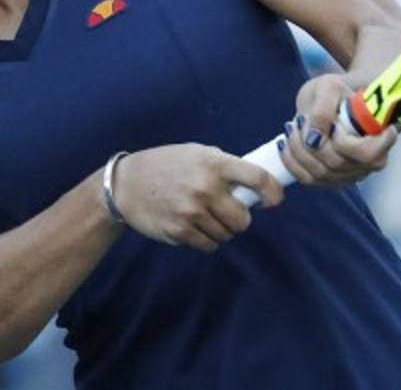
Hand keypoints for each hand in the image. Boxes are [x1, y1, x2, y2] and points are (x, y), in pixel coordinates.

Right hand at [111, 144, 283, 251]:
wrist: (126, 184)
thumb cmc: (166, 165)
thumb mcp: (197, 153)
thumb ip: (224, 166)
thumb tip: (255, 184)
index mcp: (215, 163)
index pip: (258, 178)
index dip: (273, 192)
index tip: (274, 200)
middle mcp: (206, 188)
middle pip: (243, 219)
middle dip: (239, 218)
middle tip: (228, 211)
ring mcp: (192, 212)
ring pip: (227, 235)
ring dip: (221, 229)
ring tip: (204, 216)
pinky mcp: (180, 232)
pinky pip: (209, 245)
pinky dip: (206, 239)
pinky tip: (193, 226)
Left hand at [279, 74, 397, 186]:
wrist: (329, 100)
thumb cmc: (335, 92)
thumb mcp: (329, 88)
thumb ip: (323, 109)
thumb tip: (314, 137)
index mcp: (379, 137)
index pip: (368, 154)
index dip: (346, 143)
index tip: (334, 124)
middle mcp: (369, 162)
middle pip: (337, 164)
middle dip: (311, 142)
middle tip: (300, 119)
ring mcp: (350, 174)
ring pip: (320, 173)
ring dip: (298, 149)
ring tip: (292, 126)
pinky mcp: (331, 180)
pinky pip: (308, 179)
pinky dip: (291, 161)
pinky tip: (284, 144)